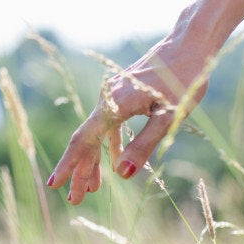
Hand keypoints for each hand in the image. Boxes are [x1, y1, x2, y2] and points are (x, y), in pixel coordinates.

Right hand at [47, 35, 209, 204]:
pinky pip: (110, 126)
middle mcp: (107, 101)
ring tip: (92, 189)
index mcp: (113, 106)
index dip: (68, 165)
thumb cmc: (183, 78)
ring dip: (94, 161)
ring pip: (97, 135)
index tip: (54, 185)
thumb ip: (144, 144)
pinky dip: (109, 146)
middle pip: (86, 142)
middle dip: (80, 171)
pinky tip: (113, 163)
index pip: (82, 141)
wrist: (189, 43)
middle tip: (75, 200)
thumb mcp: (168, 116)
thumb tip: (122, 174)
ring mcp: (113, 98)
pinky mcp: (123, 97)